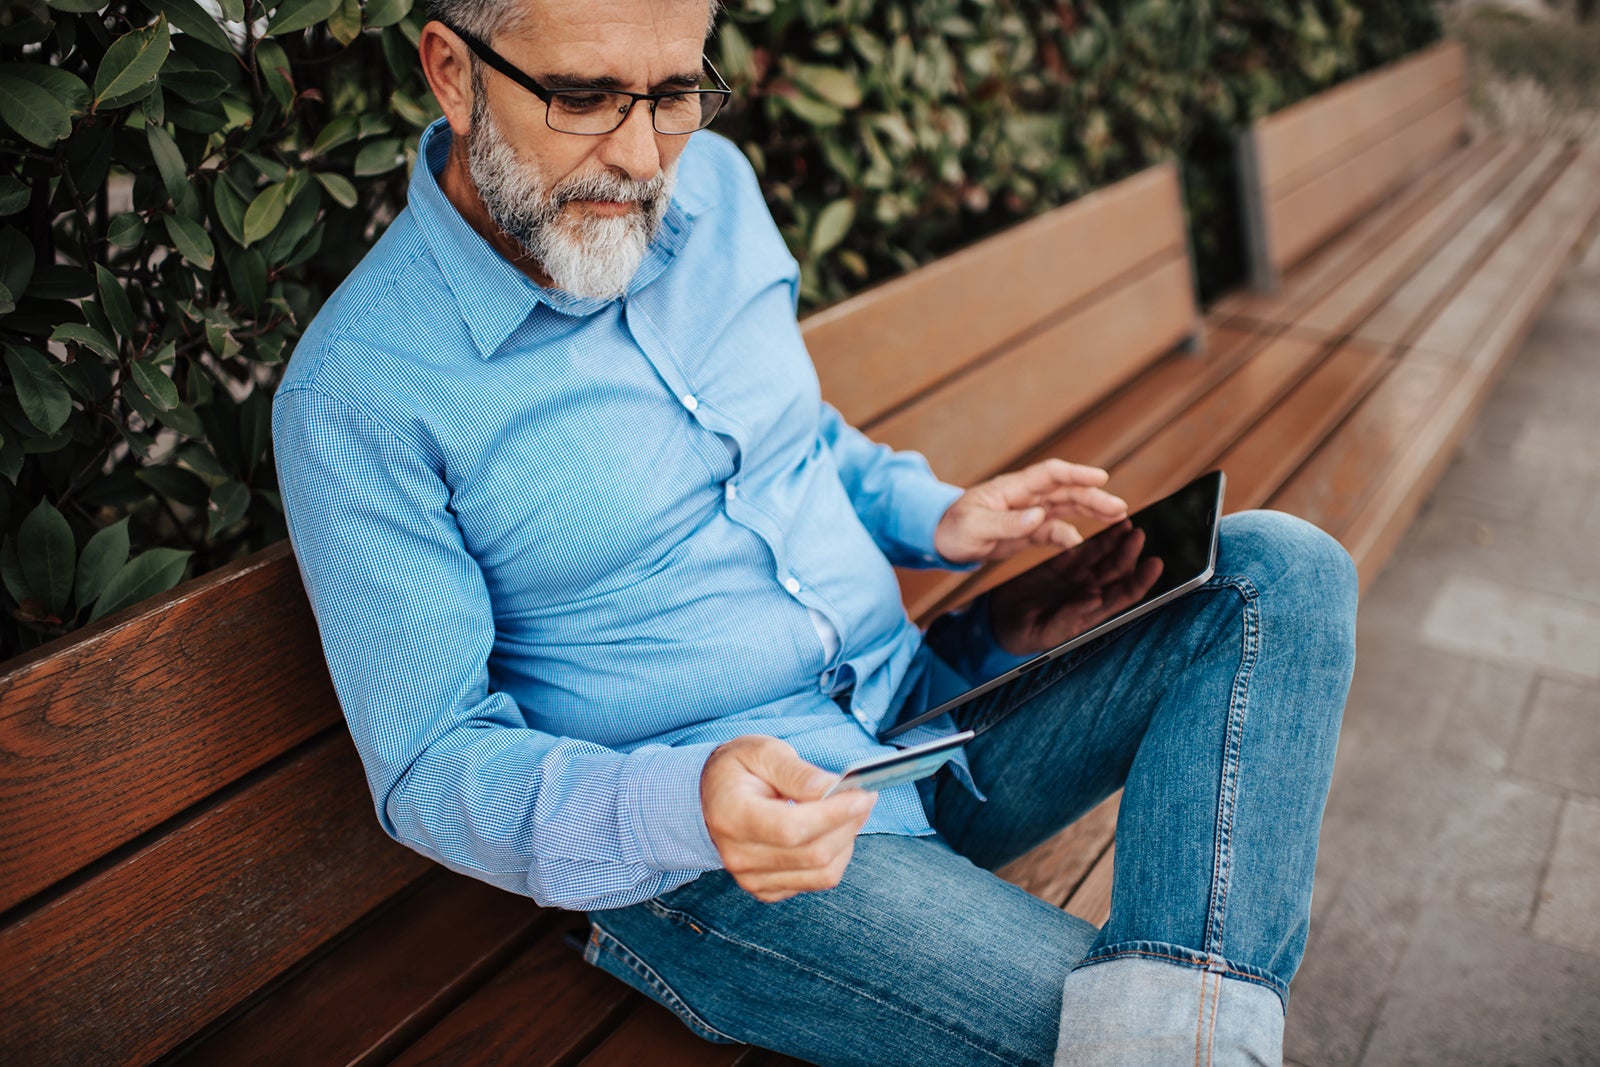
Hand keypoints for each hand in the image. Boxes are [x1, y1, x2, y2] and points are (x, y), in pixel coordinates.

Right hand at [700, 735, 875, 902]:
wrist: (711, 796)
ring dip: (847, 841)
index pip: (792, 828)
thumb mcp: (763, 752)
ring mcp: (751, 878)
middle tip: (865, 797)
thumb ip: (796, 771)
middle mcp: (738, 855)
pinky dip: (835, 857)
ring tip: (851, 812)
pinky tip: (832, 831)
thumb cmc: (738, 769)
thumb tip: (829, 788)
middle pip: (813, 853)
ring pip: (821, 873)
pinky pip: (816, 882)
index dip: (833, 814)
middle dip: (848, 824)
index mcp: (732, 816)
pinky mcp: (766, 889)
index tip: (862, 794)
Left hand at [933, 459, 1128, 564]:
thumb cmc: (953, 527)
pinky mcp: (1027, 531)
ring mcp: (1028, 513)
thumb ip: (1006, 522)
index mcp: (1012, 487)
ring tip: (1117, 517)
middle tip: (1119, 507)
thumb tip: (1037, 516)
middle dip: (1093, 496)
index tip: (1100, 478)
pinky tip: (1082, 542)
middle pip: (1065, 491)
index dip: (1076, 474)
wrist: (942, 541)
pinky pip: (1053, 531)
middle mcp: (1025, 497)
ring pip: (1065, 508)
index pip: (1050, 474)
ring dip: (1090, 511)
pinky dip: (1069, 535)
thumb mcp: (975, 526)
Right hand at [986, 520, 1164, 654]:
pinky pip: (1080, 547)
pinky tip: (1099, 522)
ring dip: (1115, 540)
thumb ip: (1069, 619)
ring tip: (1123, 522)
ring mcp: (1074, 577)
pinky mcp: (1058, 565)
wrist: (995, 623)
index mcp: (1090, 612)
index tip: (1155, 563)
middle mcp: (1087, 592)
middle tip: (1136, 533)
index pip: (1124, 595)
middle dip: (1129, 552)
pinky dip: (1091, 536)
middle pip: (1117, 570)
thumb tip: (1095, 600)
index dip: (1142, 580)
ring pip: (1102, 555)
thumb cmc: (1021, 636)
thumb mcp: (1045, 633)